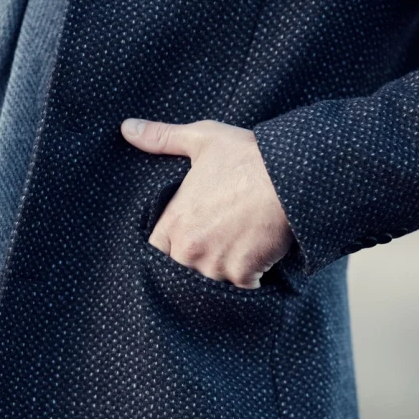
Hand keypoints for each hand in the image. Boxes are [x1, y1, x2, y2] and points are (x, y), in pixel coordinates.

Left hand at [120, 118, 294, 288]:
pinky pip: (239, 289)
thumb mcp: (201, 140)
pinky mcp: (243, 275)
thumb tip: (127, 128)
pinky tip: (256, 261)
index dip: (170, 246)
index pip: (156, 250)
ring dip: (222, 272)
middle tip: (218, 243)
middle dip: (197, 261)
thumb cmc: (246, 157)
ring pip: (211, 281)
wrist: (290, 177)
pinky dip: (247, 280)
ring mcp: (216, 265)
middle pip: (182, 270)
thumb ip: (162, 138)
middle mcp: (189, 249)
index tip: (187, 237)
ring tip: (237, 251)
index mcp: (175, 222)